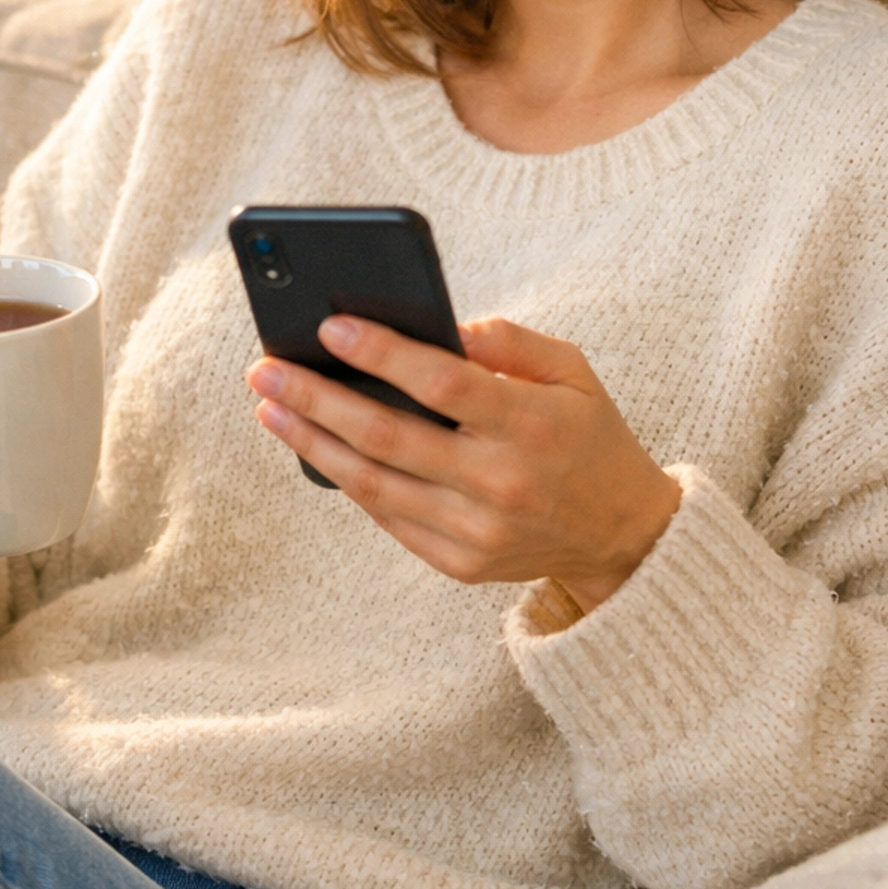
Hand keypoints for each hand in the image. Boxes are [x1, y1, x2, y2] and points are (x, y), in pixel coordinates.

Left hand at [247, 314, 680, 613]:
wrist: (623, 535)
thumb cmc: (587, 434)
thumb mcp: (573, 371)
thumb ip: (510, 341)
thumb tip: (438, 324)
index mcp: (531, 425)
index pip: (442, 384)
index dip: (382, 354)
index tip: (330, 326)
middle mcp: (500, 483)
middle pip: (387, 436)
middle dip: (316, 398)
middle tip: (264, 367)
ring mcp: (476, 531)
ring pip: (372, 483)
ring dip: (310, 442)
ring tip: (269, 406)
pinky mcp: (459, 563)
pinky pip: (386, 516)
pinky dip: (345, 478)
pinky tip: (313, 446)